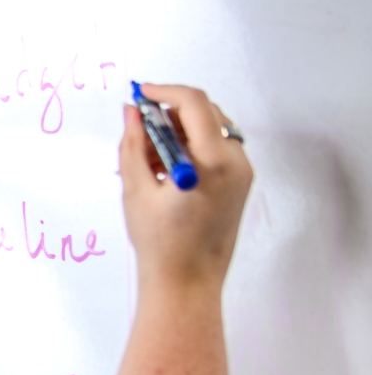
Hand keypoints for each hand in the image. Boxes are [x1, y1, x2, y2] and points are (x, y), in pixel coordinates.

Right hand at [119, 84, 251, 293]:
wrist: (187, 282)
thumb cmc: (160, 244)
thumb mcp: (136, 189)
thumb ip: (133, 143)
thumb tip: (132, 111)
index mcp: (212, 162)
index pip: (194, 103)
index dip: (164, 92)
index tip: (141, 93)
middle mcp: (235, 163)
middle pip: (205, 113)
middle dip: (169, 113)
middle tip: (139, 128)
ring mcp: (242, 172)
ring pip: (211, 129)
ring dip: (178, 131)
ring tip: (147, 159)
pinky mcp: (241, 182)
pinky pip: (216, 148)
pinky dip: (190, 147)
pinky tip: (164, 170)